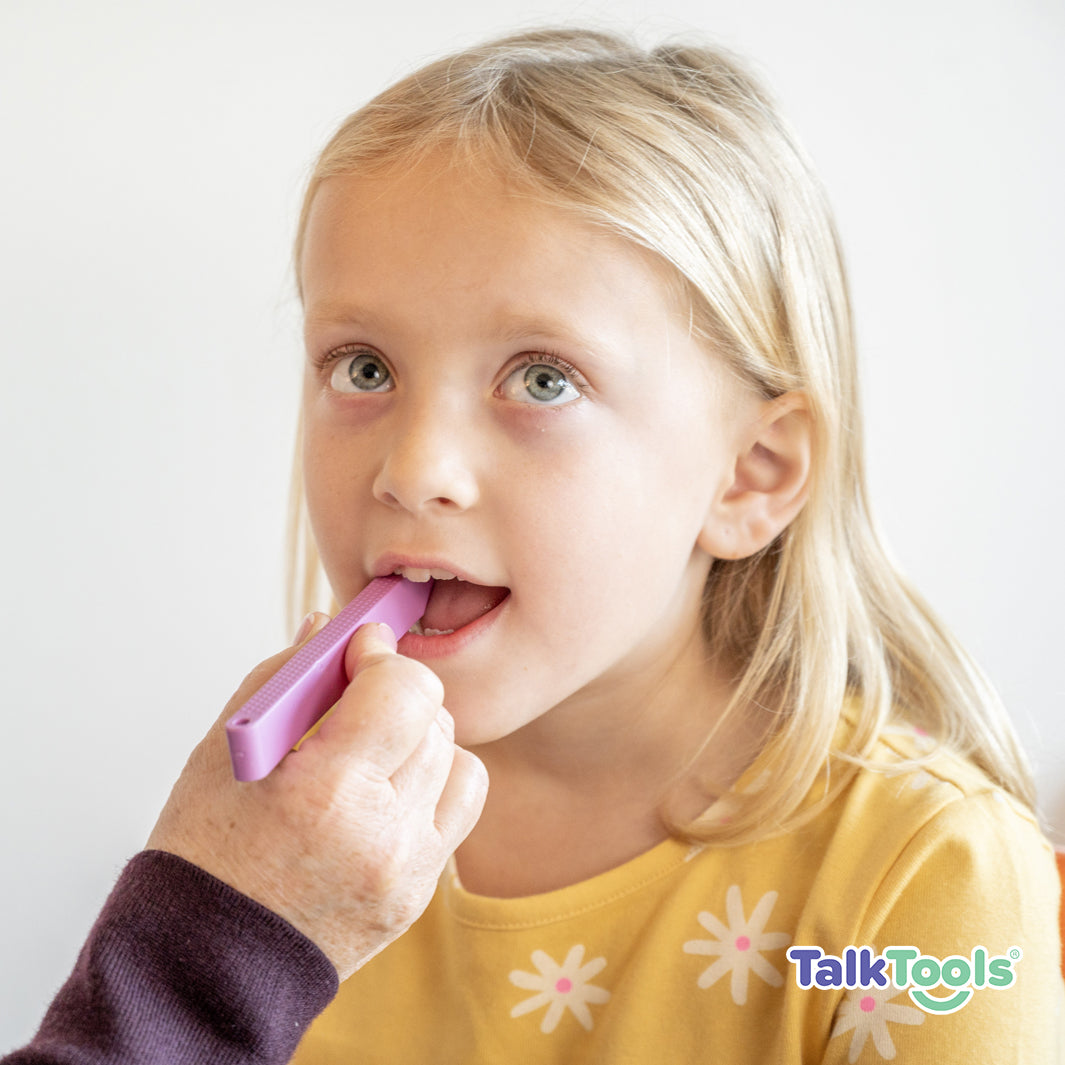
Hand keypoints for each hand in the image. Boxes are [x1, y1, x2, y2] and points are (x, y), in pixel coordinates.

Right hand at [147, 619, 486, 979]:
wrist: (207, 966)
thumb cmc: (206, 850)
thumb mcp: (230, 748)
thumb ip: (288, 676)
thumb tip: (333, 628)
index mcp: (325, 791)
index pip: (404, 690)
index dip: (383, 656)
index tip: (360, 649)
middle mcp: (380, 833)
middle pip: (434, 718)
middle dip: (397, 692)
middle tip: (359, 695)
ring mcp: (408, 869)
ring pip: (456, 755)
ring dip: (419, 735)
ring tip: (369, 748)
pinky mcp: (420, 891)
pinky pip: (462, 803)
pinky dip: (436, 779)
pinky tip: (392, 784)